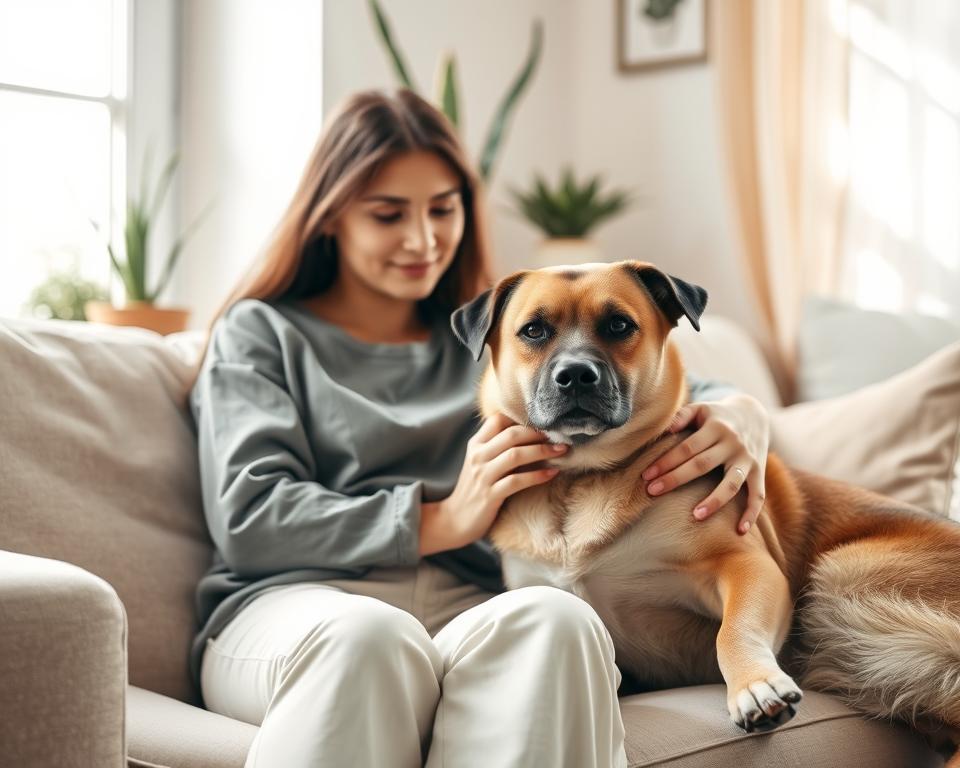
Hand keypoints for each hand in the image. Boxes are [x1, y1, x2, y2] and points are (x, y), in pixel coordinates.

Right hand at [420, 412, 566, 554]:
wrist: (455, 519)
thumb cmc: (475, 489)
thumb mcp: (480, 463)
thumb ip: (497, 447)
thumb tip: (530, 434)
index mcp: (476, 445)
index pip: (498, 420)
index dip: (522, 419)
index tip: (543, 423)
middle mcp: (478, 456)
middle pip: (511, 435)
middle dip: (538, 434)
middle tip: (560, 436)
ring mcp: (483, 476)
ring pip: (515, 455)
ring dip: (542, 452)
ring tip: (562, 451)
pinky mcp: (490, 495)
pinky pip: (517, 481)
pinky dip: (537, 475)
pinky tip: (552, 473)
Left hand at [641, 394, 769, 534]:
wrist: (753, 414)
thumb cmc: (716, 416)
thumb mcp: (700, 409)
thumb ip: (682, 415)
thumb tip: (665, 428)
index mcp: (715, 427)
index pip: (687, 448)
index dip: (666, 461)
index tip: (646, 476)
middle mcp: (733, 443)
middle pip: (702, 464)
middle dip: (676, 479)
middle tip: (652, 492)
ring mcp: (747, 459)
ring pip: (732, 483)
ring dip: (715, 500)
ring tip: (696, 516)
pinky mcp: (759, 472)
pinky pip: (758, 495)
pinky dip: (752, 513)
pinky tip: (740, 531)